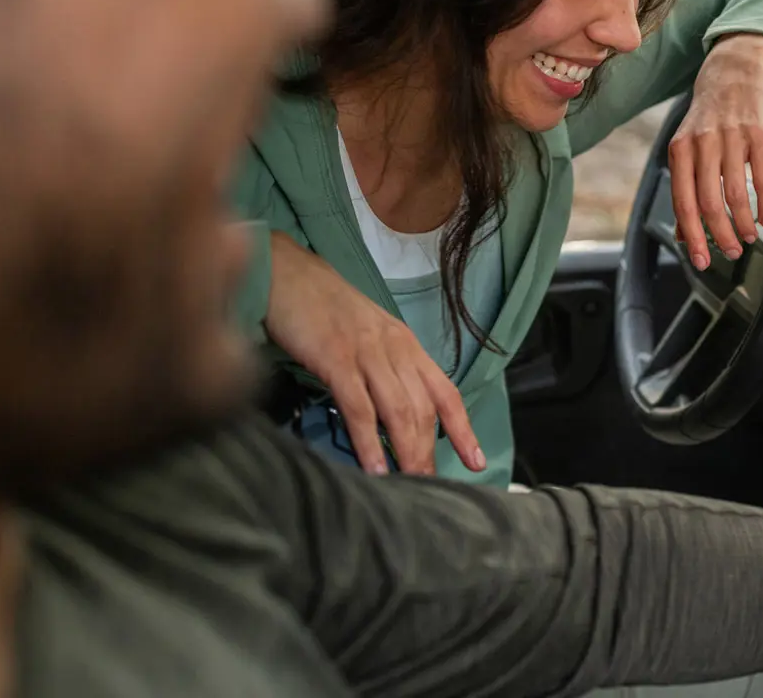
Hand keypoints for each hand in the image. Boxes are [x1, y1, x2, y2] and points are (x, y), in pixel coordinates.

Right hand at [260, 232, 483, 475]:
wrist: (287, 273)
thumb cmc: (324, 308)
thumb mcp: (368, 335)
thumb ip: (385, 369)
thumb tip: (394, 417)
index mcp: (406, 345)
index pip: (445, 393)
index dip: (463, 429)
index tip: (476, 462)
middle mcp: (395, 349)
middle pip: (424, 409)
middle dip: (430, 453)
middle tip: (431, 489)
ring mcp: (366, 353)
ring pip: (398, 410)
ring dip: (407, 452)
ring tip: (410, 486)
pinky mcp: (335, 358)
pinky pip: (358, 406)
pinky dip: (368, 440)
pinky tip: (374, 468)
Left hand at [667, 33, 762, 269]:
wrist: (734, 70)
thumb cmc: (709, 116)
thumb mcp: (687, 146)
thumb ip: (685, 187)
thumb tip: (681, 233)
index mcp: (680, 150)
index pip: (683, 202)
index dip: (692, 236)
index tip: (701, 260)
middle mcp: (702, 143)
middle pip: (709, 203)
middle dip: (720, 236)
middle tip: (730, 251)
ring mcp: (732, 137)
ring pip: (736, 194)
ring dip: (744, 224)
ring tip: (749, 237)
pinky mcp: (760, 133)